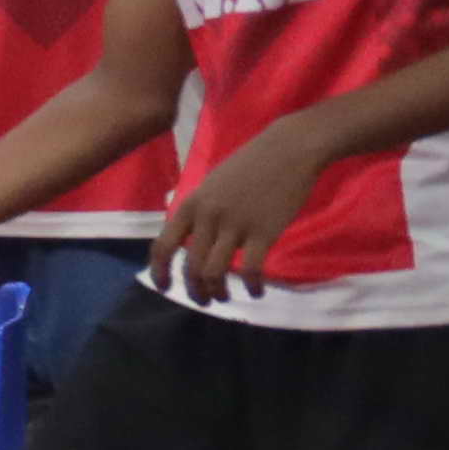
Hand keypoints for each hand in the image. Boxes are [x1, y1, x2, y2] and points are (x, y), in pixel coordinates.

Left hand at [156, 117, 328, 300]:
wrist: (288, 149)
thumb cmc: (251, 165)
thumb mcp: (212, 185)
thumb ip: (199, 211)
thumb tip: (190, 238)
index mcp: (191, 205)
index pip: (163, 246)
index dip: (160, 272)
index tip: (164, 288)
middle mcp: (207, 218)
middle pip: (190, 267)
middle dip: (194, 290)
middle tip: (204, 300)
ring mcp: (235, 225)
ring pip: (215, 272)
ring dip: (217, 292)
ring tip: (225, 297)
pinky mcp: (264, 232)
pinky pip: (251, 269)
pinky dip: (251, 286)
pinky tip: (256, 291)